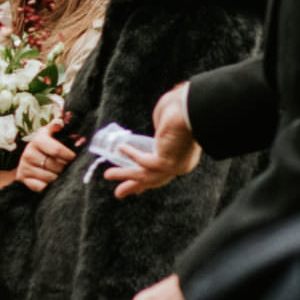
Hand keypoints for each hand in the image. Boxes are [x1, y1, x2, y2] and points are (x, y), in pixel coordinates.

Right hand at [15, 126, 75, 191]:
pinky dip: (48, 186)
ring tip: (58, 173)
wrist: (28, 161)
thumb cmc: (45, 147)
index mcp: (38, 140)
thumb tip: (67, 115)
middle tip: (65, 166)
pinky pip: (42, 187)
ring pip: (50, 178)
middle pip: (56, 166)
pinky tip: (50, 181)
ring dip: (58, 178)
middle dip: (64, 168)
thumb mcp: (51, 133)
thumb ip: (60, 126)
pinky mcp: (23, 179)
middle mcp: (29, 153)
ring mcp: (25, 167)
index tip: (73, 158)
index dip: (69, 156)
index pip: (57, 150)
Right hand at [110, 82, 201, 197]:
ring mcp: (174, 165)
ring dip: (125, 176)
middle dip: (134, 185)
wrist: (192, 107)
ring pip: (145, 175)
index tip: (138, 186)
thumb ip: (161, 130)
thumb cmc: (183, 107)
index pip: (163, 170)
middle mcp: (180, 162)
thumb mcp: (168, 119)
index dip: (148, 178)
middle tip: (119, 193)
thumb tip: (158, 131)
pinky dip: (131, 155)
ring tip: (107, 175)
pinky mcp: (165, 162)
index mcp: (184, 154)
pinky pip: (143, 162)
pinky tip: (121, 149)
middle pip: (153, 179)